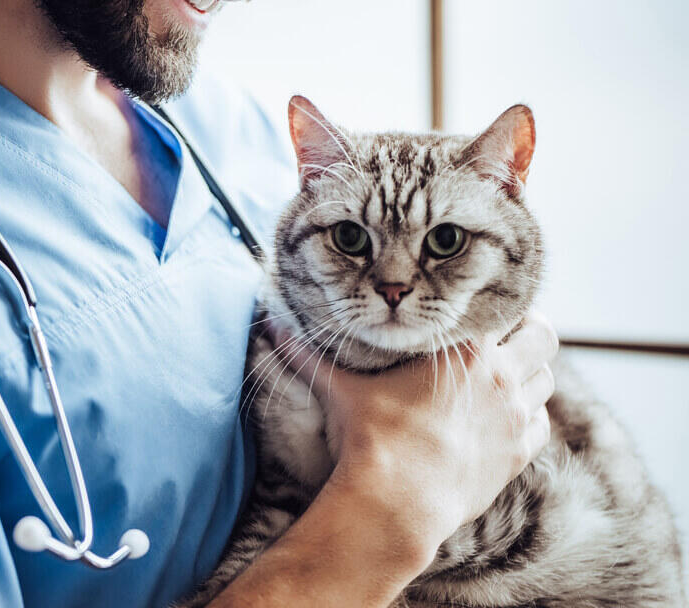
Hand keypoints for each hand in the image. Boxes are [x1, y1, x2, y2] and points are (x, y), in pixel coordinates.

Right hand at [280, 311, 558, 563]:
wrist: (397, 503)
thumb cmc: (372, 440)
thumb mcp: (340, 390)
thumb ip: (309, 355)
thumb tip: (272, 326)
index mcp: (467, 352)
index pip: (505, 306)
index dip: (497, 302)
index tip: (482, 306)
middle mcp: (502, 379)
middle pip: (543, 336)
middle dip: (530, 331)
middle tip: (507, 335)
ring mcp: (515, 419)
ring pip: (546, 380)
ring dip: (530, 373)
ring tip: (505, 375)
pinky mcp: (517, 455)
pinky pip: (540, 424)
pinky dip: (529, 416)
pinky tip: (505, 418)